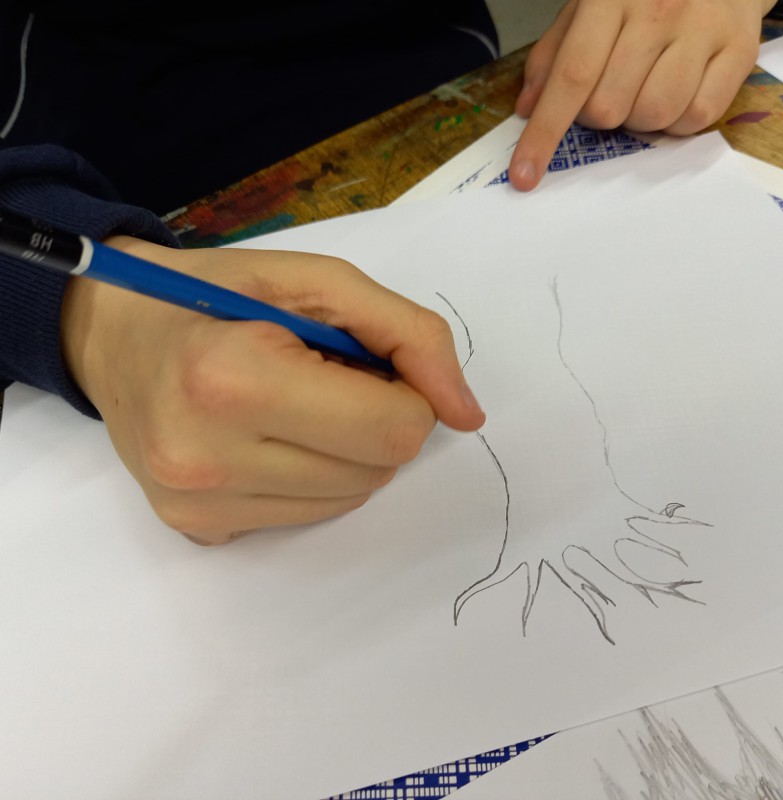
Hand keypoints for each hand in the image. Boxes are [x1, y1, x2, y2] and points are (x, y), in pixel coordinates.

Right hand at [61, 237, 484, 543]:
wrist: (112, 331)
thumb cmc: (215, 293)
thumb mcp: (316, 282)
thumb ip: (408, 336)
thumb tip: (467, 414)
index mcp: (235, 378)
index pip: (393, 430)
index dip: (403, 392)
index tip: (365, 363)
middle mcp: (207, 457)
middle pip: (377, 471)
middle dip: (375, 421)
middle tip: (324, 379)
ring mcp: (198, 505)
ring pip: (349, 500)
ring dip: (345, 451)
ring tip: (290, 404)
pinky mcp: (196, 531)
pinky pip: (305, 517)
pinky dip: (308, 477)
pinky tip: (263, 438)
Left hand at [509, 0, 771, 189]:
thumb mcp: (587, 9)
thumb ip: (552, 57)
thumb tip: (527, 108)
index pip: (571, 78)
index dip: (544, 134)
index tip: (525, 175)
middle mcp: (659, 9)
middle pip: (609, 108)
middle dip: (600, 115)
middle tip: (615, 87)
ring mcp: (703, 28)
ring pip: (654, 116)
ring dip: (640, 119)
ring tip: (647, 87)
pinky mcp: (740, 49)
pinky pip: (698, 117)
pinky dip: (680, 120)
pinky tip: (679, 91)